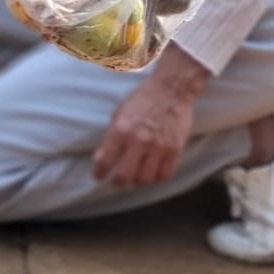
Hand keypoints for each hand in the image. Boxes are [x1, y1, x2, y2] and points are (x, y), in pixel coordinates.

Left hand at [92, 46, 206, 186]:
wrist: (171, 90)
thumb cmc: (141, 99)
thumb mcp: (119, 113)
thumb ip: (110, 137)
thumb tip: (101, 158)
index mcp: (121, 130)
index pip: (106, 160)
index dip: (100, 172)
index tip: (97, 177)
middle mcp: (139, 141)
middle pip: (126, 175)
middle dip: (118, 182)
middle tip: (115, 183)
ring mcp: (159, 147)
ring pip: (146, 179)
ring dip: (138, 182)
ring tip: (134, 178)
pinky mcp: (175, 150)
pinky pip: (165, 175)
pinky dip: (156, 178)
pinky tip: (151, 174)